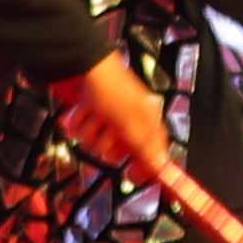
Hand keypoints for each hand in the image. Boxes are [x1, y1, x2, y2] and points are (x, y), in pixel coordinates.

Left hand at [47, 58, 175, 183]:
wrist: (84, 66)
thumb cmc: (112, 90)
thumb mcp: (130, 122)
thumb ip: (145, 147)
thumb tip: (163, 167)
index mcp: (148, 120)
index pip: (154, 151)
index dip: (145, 164)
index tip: (133, 175)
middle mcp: (131, 120)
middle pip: (121, 150)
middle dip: (107, 144)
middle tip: (106, 133)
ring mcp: (110, 117)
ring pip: (98, 142)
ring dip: (90, 132)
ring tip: (91, 116)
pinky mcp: (92, 113)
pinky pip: (83, 130)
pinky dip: (80, 122)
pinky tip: (81, 112)